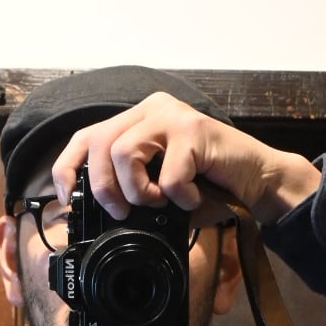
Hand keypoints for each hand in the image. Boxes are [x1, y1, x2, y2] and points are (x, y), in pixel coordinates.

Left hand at [51, 92, 320, 226]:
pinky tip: (194, 199)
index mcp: (137, 121)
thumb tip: (93, 215)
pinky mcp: (195, 130)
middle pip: (99, 145)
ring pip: (124, 154)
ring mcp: (173, 116)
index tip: (69, 200)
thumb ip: (130, 192)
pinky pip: (168, 174)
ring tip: (161, 203)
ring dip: (138, 192)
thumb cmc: (210, 188)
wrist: (257, 183)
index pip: (85, 136)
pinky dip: (178, 197)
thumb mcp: (159, 191)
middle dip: (103, 189)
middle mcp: (151, 110)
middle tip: (123, 213)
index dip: (67, 169)